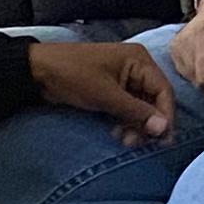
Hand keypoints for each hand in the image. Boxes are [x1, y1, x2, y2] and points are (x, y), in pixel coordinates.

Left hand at [27, 37, 175, 143]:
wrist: (38, 71)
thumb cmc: (73, 76)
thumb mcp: (106, 95)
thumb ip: (136, 112)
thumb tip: (163, 129)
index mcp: (139, 60)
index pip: (163, 91)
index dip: (165, 116)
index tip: (161, 139)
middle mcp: (136, 67)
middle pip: (154, 100)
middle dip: (147, 123)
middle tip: (137, 143)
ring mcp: (124, 79)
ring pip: (141, 107)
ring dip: (136, 125)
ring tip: (125, 140)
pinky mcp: (112, 90)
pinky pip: (127, 108)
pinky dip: (125, 122)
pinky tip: (117, 133)